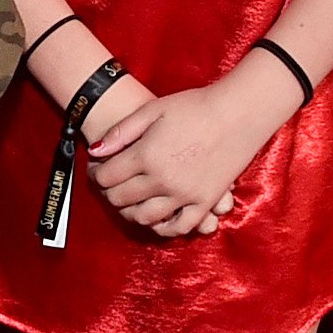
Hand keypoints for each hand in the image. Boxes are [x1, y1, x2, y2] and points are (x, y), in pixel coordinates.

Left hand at [88, 66, 290, 237]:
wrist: (238, 113)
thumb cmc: (193, 106)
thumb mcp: (151, 110)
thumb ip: (120, 133)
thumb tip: (94, 152)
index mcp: (146, 156)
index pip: (106, 178)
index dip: (94, 174)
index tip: (95, 168)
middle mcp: (163, 181)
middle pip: (121, 199)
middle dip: (108, 192)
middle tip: (108, 184)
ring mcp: (186, 195)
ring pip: (145, 217)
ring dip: (129, 212)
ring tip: (128, 200)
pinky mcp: (206, 203)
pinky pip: (180, 227)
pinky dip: (163, 227)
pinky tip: (156, 217)